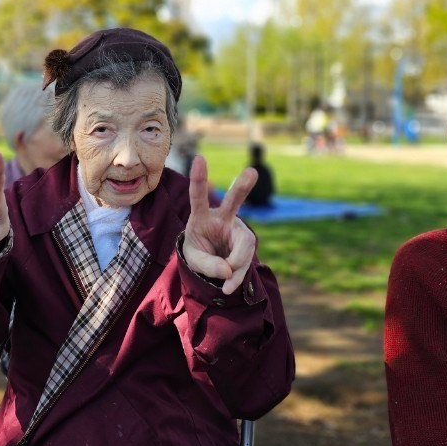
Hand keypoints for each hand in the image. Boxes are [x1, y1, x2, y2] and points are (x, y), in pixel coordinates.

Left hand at [183, 154, 257, 294]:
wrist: (212, 262)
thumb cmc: (198, 252)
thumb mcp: (193, 260)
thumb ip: (207, 265)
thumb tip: (228, 271)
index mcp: (201, 216)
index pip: (198, 197)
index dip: (199, 179)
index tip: (199, 158)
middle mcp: (222, 218)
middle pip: (234, 201)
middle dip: (242, 187)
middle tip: (252, 172)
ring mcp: (238, 230)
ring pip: (244, 245)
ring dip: (235, 265)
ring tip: (224, 283)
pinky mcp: (247, 243)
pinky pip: (246, 260)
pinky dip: (238, 276)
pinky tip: (229, 287)